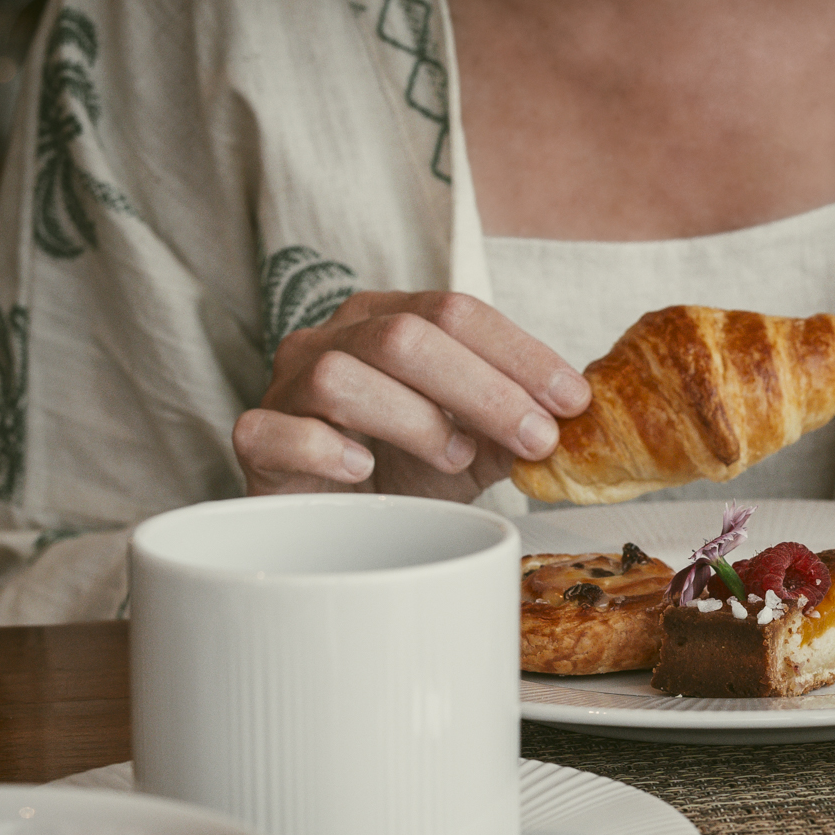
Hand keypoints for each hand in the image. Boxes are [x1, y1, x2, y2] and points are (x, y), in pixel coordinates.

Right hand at [233, 291, 590, 498]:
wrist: (336, 523)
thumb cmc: (403, 470)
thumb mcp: (473, 444)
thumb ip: (514, 429)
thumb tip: (578, 424)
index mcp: (391, 317)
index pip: (457, 311)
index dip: (520, 354)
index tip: (574, 400)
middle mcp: (336, 337)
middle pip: (407, 338)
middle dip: (485, 390)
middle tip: (536, 439)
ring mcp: (288, 384)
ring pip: (342, 376)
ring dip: (415, 419)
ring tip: (455, 456)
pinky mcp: (256, 437)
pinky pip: (274, 431)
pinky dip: (325, 449)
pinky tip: (365, 471)